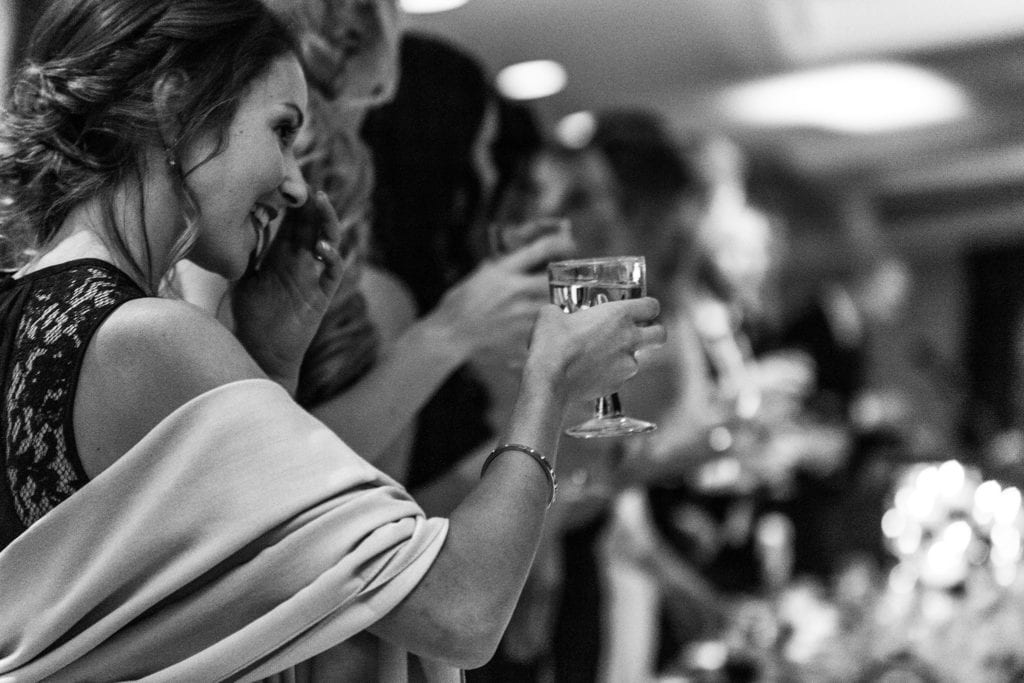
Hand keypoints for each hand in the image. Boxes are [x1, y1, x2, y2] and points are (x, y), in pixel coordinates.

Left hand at [232, 190, 354, 394]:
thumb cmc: (248, 318)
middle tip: (306, 178)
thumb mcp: (240, 280)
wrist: (260, 352)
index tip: (286, 177)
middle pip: (311, 225)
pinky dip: (332, 256)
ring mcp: (313, 277)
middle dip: (311, 203)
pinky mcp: (321, 296)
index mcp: (281, 257)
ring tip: (320, 201)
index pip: (291, 222)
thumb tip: (226, 228)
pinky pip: (332, 271)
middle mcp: (300, 263)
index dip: (292, 201)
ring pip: (328, 241)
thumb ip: (242, 256)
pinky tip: (323, 245)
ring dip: (327, 221)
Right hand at [431, 231, 575, 364]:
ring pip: (556, 303)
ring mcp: (520, 315)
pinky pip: (547, 328)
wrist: (451, 334)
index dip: (560, 243)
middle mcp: (515, 291)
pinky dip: (553, 324)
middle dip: (568, 275)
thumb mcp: (480, 274)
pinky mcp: (522, 334)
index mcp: (503, 271)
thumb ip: (502, 266)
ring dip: (563, 299)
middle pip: (556, 278)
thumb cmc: (459, 303)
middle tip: (573, 274)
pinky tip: (553, 323)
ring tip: (567, 298)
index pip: (539, 249)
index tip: (569, 242)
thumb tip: (522, 255)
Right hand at [526, 296, 664, 404]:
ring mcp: (626, 364)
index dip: (647, 306)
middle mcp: (629, 339)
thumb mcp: (551, 314)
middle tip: (640, 332)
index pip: (652, 305)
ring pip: (637, 358)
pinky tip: (591, 371)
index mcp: (618, 315)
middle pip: (661, 334)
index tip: (640, 309)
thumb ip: (562, 311)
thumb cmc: (551, 344)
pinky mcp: (617, 384)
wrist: (549, 379)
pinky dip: (610, 374)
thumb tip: (556, 314)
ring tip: (601, 355)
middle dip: (654, 332)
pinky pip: (620, 376)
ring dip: (625, 356)